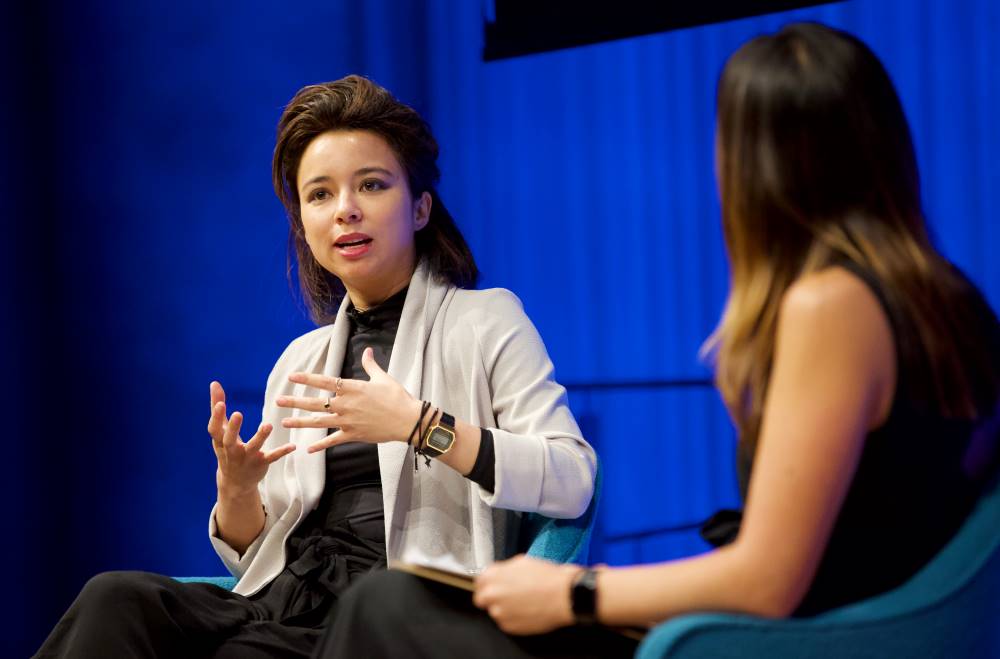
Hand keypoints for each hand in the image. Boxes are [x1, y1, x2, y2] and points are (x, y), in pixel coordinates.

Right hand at [208, 381, 295, 494]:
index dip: (216, 417)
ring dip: (260, 437)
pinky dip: (281, 452)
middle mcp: (231, 450)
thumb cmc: (227, 448)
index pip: (214, 429)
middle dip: (233, 428)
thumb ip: (217, 406)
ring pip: (253, 447)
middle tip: (238, 414)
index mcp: (220, 440)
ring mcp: (246, 458)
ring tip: (268, 425)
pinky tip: (292, 445)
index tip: (220, 403)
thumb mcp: (220, 430)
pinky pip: (272, 457)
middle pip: (230, 440)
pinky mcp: (261, 463)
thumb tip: (214, 382)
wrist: (235, 482)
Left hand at [276, 347, 422, 452]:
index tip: (292, 377)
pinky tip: (308, 449)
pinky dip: (320, 445)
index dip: (307, 379)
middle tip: (278, 401)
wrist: (408, 420)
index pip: (324, 382)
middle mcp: (346, 405)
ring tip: (285, 421)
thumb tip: (367, 350)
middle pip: (315, 403)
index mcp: (352, 388)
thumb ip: (371, 365)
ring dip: (300, 422)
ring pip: (319, 422)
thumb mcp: (383, 378)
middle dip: (295, 402)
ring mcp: (348, 421)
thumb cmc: (397, 397)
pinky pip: (333, 441)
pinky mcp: (353, 435)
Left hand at [473, 555, 578, 634]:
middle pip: (481, 598)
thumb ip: (504, 569)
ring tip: (523, 602)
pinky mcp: (509, 627)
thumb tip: (501, 574)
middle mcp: (492, 594)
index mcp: (492, 575)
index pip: (479, 581)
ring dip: (504, 608)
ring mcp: (499, 612)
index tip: (496, 584)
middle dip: (492, 597)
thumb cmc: (547, 577)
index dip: (489, 583)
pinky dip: (514, 618)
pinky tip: (527, 610)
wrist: (564, 596)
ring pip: (495, 611)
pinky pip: (506, 622)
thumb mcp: (522, 561)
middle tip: (508, 595)